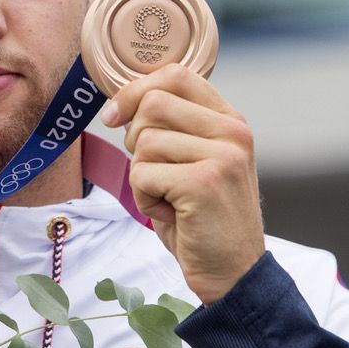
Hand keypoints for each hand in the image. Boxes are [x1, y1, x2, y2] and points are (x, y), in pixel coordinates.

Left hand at [99, 64, 264, 304]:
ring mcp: (222, 154)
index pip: (176, 75)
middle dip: (134, 139)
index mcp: (230, 119)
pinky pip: (142, 174)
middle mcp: (232, 130)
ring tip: (168, 198)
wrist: (232, 272)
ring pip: (143, 142)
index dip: (135, 90)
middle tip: (153, 172)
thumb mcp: (194, 161)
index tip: (116, 116)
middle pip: (152, 103)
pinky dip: (144, 199)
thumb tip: (120, 105)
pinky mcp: (204, 182)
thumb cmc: (201, 217)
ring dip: (141, 177)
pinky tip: (171, 214)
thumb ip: (172, 128)